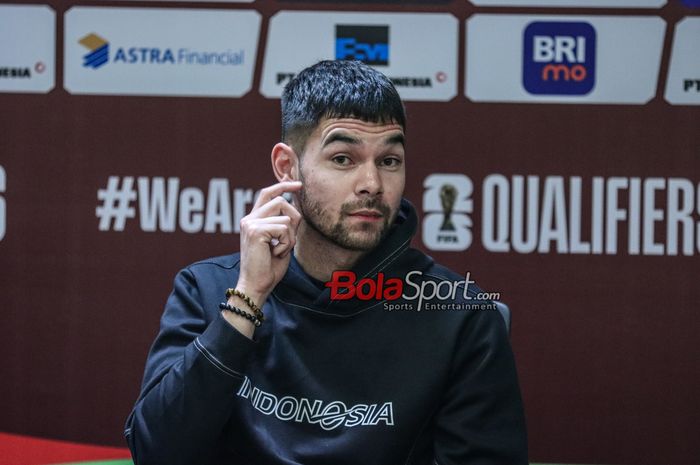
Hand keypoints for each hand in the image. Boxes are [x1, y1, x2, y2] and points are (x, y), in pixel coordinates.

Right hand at [235, 181, 301, 308]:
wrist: (256, 285)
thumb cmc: (269, 268)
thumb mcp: (281, 241)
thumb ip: (286, 224)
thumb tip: (296, 206)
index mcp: (253, 220)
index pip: (267, 193)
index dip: (283, 186)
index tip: (298, 184)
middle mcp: (249, 219)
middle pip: (281, 202)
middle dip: (294, 219)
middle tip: (289, 242)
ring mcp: (251, 223)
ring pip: (286, 217)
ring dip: (290, 236)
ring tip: (280, 250)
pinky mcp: (255, 230)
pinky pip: (284, 228)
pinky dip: (287, 243)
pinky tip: (277, 253)